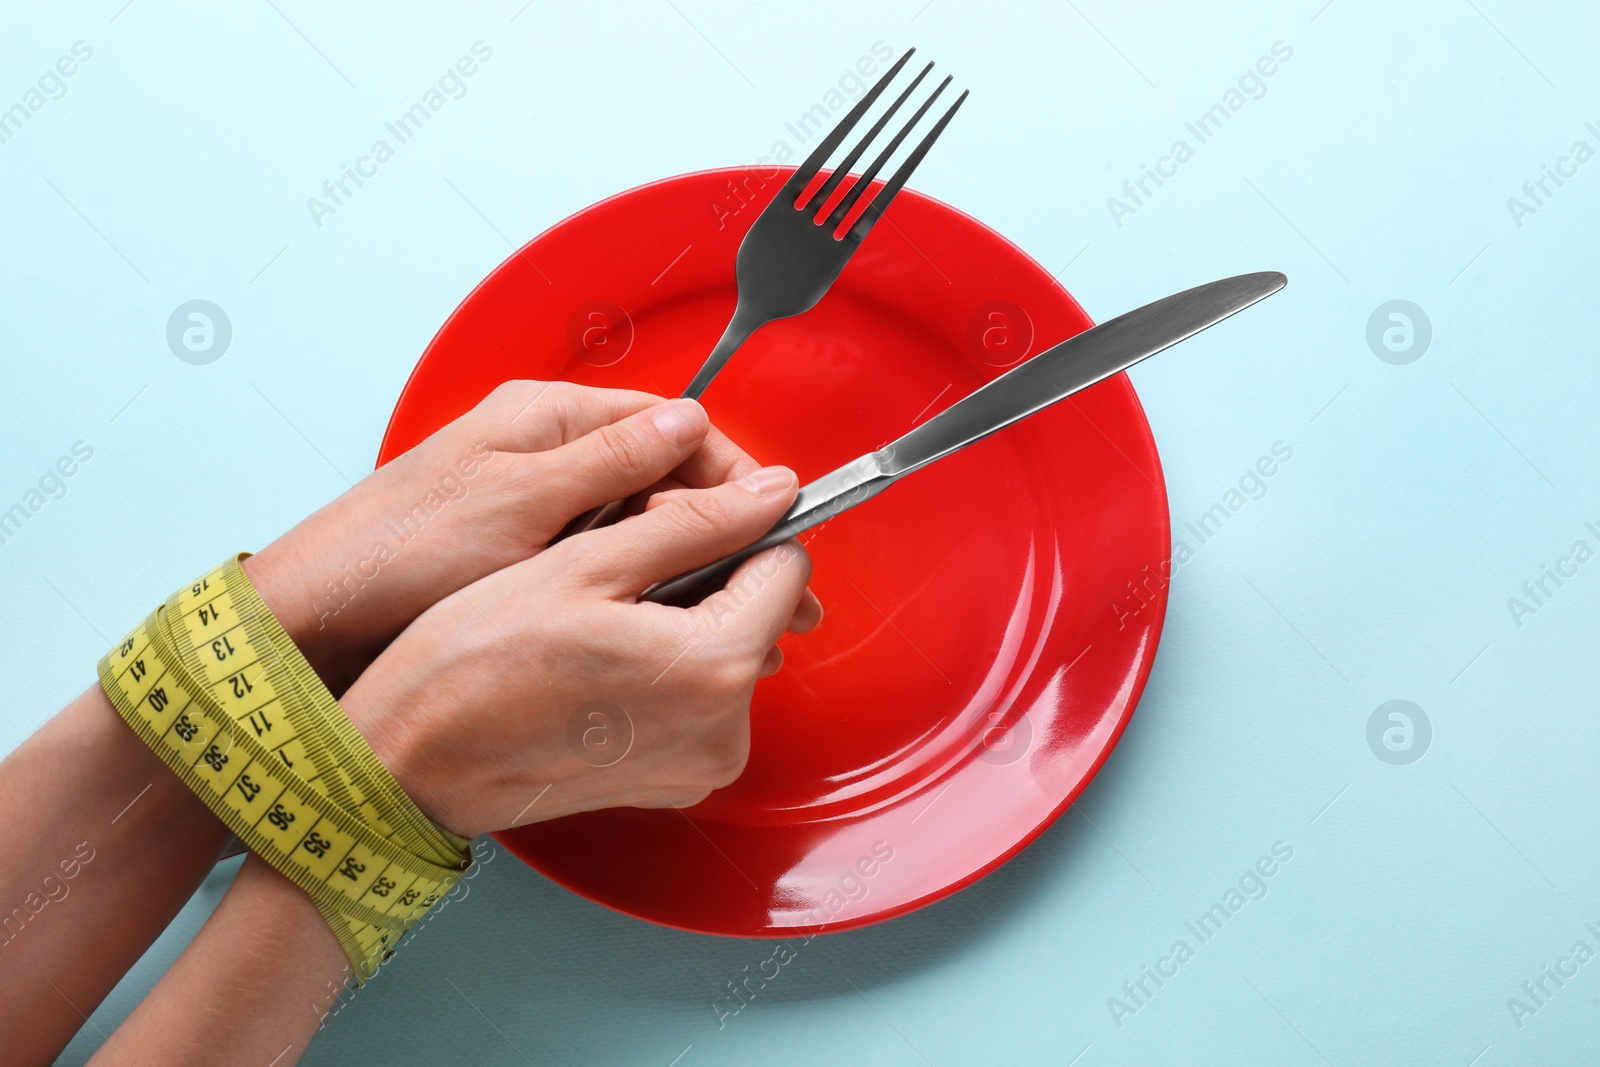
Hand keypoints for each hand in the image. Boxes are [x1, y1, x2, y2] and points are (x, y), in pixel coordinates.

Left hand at [243, 380, 788, 691]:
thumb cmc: (400, 554)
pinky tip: (676, 633)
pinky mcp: (526, 559)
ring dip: (695, 570)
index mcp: (550, 418)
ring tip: (740, 627)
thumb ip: (611, 463)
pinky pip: (610, 566)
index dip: (734, 479)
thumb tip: (692, 423)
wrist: (314, 623)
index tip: (777, 529)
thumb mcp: (518, 502)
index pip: (673, 428)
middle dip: (727, 534)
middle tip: (777, 600)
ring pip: (644, 528)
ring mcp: (540, 508)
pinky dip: (650, 595)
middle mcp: (551, 454)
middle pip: (667, 480)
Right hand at [339, 466, 821, 837]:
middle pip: (759, 612)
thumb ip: (694, 522)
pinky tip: (600, 654)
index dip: (739, 523)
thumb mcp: (585, 564)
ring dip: (683, 617)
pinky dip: (665, 665)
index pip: (787, 566)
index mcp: (715, 668)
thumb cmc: (476, 663)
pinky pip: (699, 699)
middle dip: (708, 572)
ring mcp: (702, 765)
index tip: (686, 512)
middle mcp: (727, 731)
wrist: (411, 762)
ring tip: (598, 612)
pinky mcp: (675, 781)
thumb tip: (770, 492)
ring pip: (727, 652)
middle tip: (618, 563)